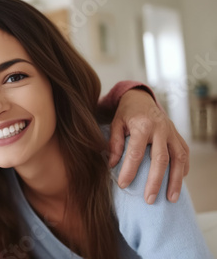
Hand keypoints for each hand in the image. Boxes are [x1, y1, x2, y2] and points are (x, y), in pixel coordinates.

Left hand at [108, 89, 189, 203]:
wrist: (142, 98)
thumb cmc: (126, 113)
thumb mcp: (116, 123)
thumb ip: (114, 143)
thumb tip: (112, 165)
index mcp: (142, 125)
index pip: (136, 152)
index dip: (129, 170)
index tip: (123, 185)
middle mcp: (160, 129)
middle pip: (160, 159)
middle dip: (155, 181)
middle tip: (149, 199)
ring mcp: (172, 132)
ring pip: (178, 159)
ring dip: (176, 180)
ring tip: (171, 199)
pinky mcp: (178, 135)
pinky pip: (184, 154)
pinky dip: (183, 169)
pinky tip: (179, 182)